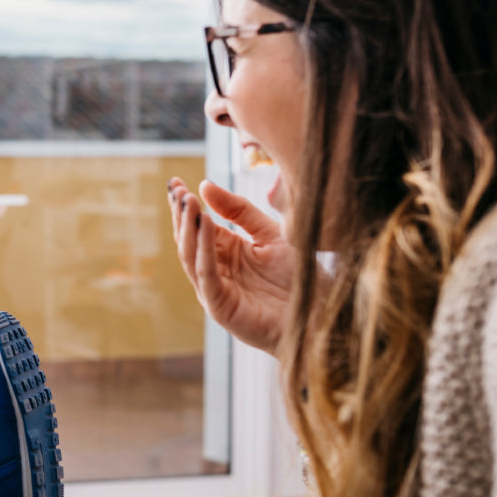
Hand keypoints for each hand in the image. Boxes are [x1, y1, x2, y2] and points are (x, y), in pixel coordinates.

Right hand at [167, 178, 295, 352]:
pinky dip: (203, 249)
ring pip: (190, 255)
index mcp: (226, 253)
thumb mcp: (271, 233)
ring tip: (187, 200)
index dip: (184, 204)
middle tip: (176, 188)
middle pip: (188, 239)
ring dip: (187, 227)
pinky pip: (206, 274)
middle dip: (181, 213)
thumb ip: (239, 211)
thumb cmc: (301, 279)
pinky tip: (205, 223)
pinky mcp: (220, 307)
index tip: (174, 181)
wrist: (322, 315)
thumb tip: (204, 185)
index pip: (197, 226)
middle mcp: (216, 271)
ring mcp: (215, 290)